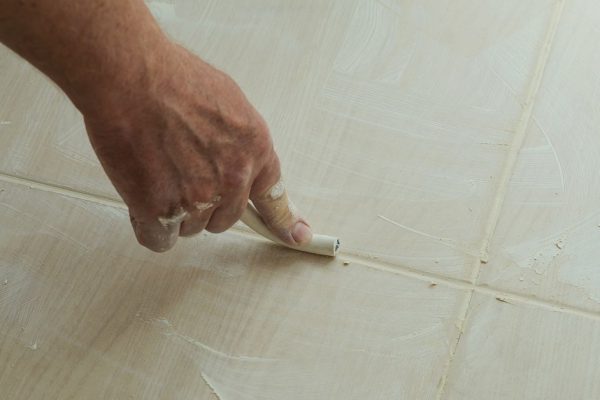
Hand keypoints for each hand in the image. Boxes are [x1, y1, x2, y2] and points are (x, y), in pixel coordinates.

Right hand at [82, 43, 311, 251]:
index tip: (297, 236)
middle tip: (182, 174)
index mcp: (254, 149)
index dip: (284, 220)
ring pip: (191, 228)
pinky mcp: (160, 209)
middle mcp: (232, 178)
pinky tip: (143, 198)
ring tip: (157, 170)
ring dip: (175, 211)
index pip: (274, 196)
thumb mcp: (227, 103)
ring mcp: (197, 198)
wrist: (128, 74)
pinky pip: (160, 238)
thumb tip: (232, 158)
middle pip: (225, 218)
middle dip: (206, 204)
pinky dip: (150, 225)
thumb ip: (236, 141)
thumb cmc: (169, 78)